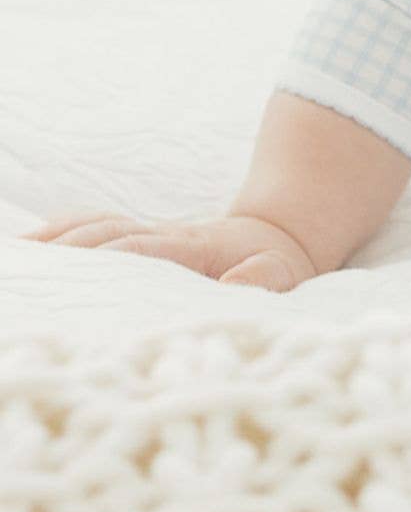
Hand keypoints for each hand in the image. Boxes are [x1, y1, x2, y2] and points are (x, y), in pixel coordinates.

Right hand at [19, 210, 319, 290]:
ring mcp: (147, 233)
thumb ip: (264, 278)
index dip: (113, 258)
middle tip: (34, 275)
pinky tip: (28, 249)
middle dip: (70, 249)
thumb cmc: (273, 266)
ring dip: (57, 240)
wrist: (275, 236)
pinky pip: (92, 228)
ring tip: (19, 262)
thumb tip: (235, 285)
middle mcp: (164, 234)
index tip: (80, 274)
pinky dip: (58, 234)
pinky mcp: (134, 239)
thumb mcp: (283, 274)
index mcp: (196, 247)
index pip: (146, 247)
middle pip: (108, 232)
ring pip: (95, 226)